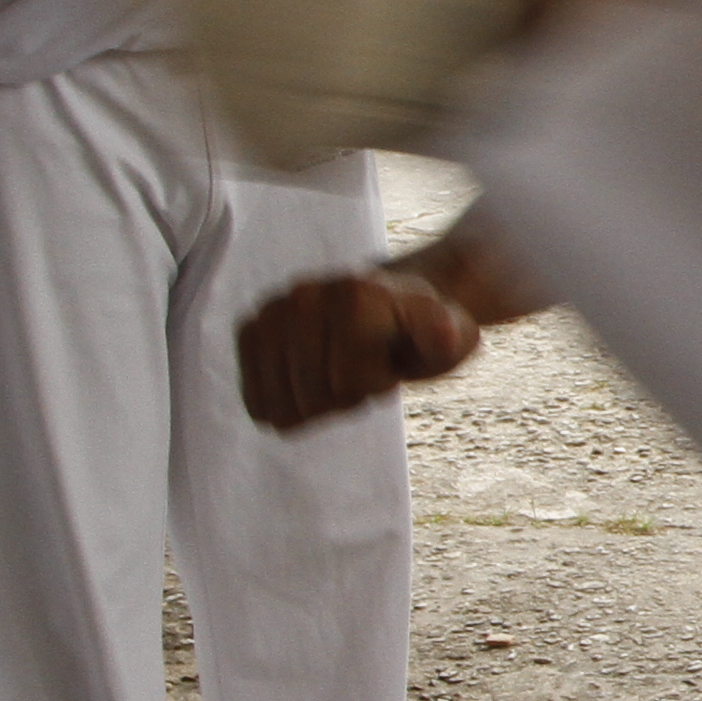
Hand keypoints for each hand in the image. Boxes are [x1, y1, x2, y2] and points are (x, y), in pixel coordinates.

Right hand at [235, 265, 485, 430]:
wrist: (392, 301)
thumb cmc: (423, 331)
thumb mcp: (452, 336)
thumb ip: (446, 338)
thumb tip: (444, 333)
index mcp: (355, 295)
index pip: (346, 383)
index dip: (375, 385)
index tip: (391, 360)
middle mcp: (304, 295)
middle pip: (311, 398)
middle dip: (345, 395)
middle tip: (365, 365)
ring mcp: (271, 311)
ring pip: (281, 406)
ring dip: (315, 401)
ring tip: (339, 368)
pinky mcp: (249, 329)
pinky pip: (256, 401)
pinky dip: (286, 401)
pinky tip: (311, 376)